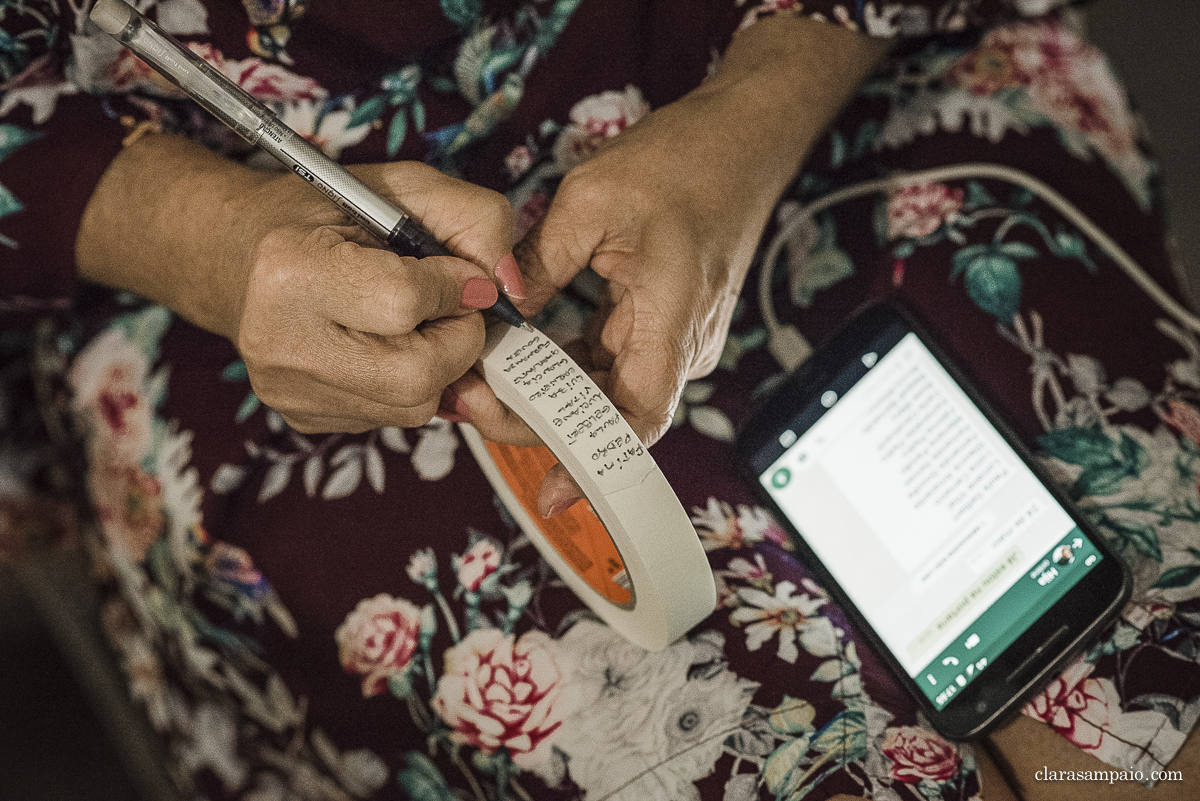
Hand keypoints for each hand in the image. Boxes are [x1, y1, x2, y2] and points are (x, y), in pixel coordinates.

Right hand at [79, 136, 515, 432]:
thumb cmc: (330, 214)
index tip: (465, 277)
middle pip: (415, 374)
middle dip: (457, 342)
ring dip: (440, 366)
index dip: (455, 289)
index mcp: (290, 269)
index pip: (405, 302)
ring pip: (413, 405)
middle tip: (453, 311)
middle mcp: (278, 341)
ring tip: (420, 326)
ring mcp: (287, 390)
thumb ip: (474, 219)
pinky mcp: (303, 418)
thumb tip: (507, 290)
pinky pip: (393, 418)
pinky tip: (390, 348)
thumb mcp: (404, 186)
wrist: (242, 254)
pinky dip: (412, 384)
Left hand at [472, 16, 888, 515]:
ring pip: (608, 389)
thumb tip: (501, 311)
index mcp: (670, 322)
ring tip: (486, 374)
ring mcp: (676, 334)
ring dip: (552, 391)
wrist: (745, 137)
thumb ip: (541, 263)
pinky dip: (569, 363)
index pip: (635, 420)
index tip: (550, 495)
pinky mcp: (666, 320)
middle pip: (611, 413)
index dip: (594, 464)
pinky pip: (613, 359)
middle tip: (474, 398)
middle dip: (542, 418)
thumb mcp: (593, 201)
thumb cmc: (686, 161)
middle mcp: (680, 343)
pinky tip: (525, 350)